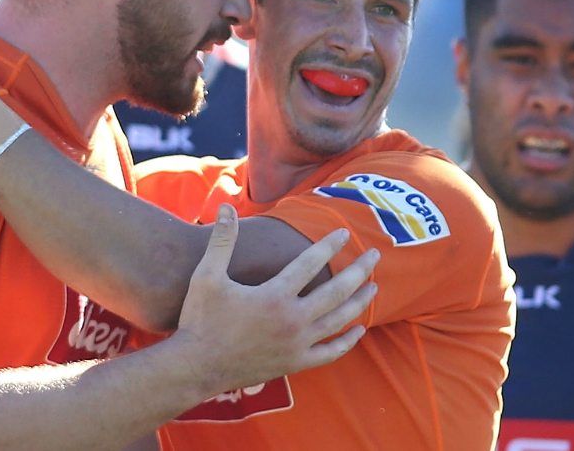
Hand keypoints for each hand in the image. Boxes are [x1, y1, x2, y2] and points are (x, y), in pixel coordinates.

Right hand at [173, 204, 378, 394]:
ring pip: (339, 320)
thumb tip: (227, 207)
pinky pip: (329, 353)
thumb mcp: (207, 276)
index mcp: (274, 296)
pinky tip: (358, 329)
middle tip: (376, 255)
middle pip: (337, 291)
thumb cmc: (200, 319)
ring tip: (375, 287)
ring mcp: (296, 344)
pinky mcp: (294, 363)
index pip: (311, 263)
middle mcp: (292, 320)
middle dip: (359, 271)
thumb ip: (222, 240)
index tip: (345, 232)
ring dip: (359, 302)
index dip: (329, 245)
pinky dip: (347, 341)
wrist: (196, 366)